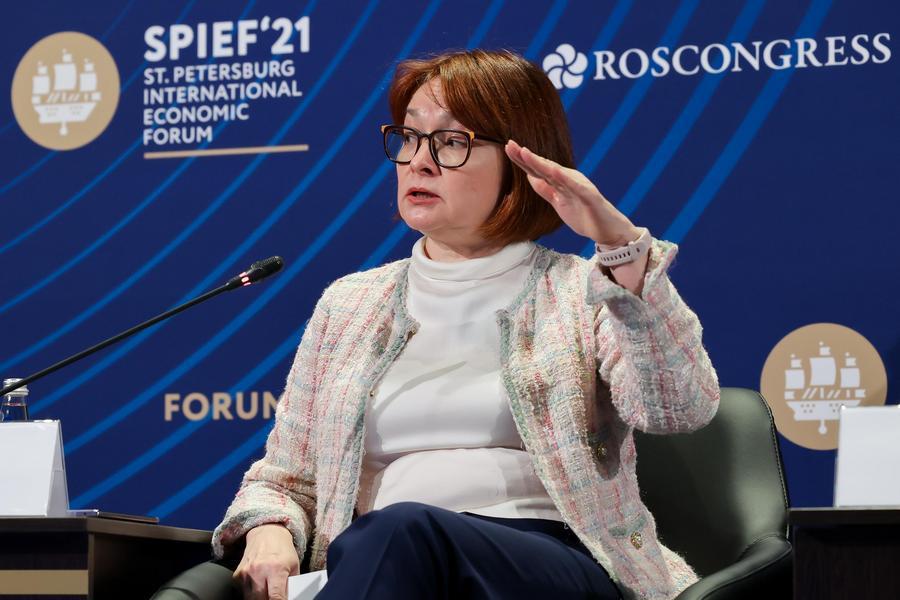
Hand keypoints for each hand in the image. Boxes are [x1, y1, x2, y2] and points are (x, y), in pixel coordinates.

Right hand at [233, 524, 299, 599]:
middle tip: (273, 596)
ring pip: (250, 599)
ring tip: (267, 591)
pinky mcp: (237, 575)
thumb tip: (290, 597)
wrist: (266, 534)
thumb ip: (291, 585)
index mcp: (276, 569)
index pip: (275, 597)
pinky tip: (258, 586)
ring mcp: (246, 573)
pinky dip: (250, 594)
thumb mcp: (294, 566)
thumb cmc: (282, 551)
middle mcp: (259, 571)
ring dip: (259, 598)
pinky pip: (242, 592)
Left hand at [504, 140, 639, 246]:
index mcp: (561, 181)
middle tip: (510, 144)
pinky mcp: (589, 196)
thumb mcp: (558, 203)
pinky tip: (554, 170)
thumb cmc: (583, 215)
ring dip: (541, 163)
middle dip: (527, 156)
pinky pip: (576, 187)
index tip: (508, 148)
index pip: (538, 169)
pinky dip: (565, 178)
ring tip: (525, 153)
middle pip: (544, 167)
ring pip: (557, 173)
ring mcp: (579, 186)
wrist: (607, 230)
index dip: (523, 160)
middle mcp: (569, 179)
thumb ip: (545, 190)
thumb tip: (529, 177)